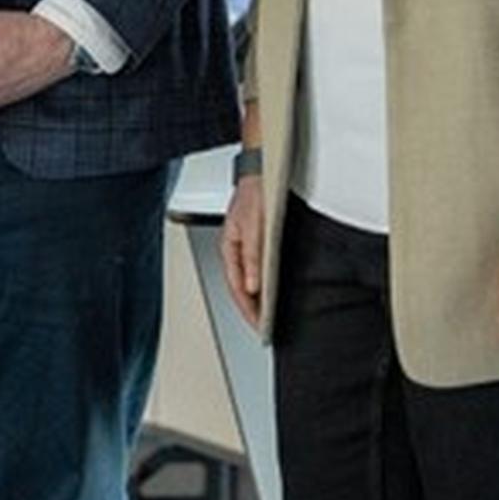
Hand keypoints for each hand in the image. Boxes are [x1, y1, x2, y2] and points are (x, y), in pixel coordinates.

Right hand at [220, 173, 263, 328]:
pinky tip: (269, 290)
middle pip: (239, 286)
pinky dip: (260, 284)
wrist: (261, 172)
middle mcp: (234, 249)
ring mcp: (242, 245)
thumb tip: (252, 286)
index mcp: (229, 248)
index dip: (248, 309)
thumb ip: (253, 258)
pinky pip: (254, 269)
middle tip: (264, 327)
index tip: (260, 326)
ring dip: (255, 298)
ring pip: (246, 279)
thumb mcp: (254, 228)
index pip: (236, 287)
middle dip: (250, 309)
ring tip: (268, 314)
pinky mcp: (253, 241)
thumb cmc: (254, 194)